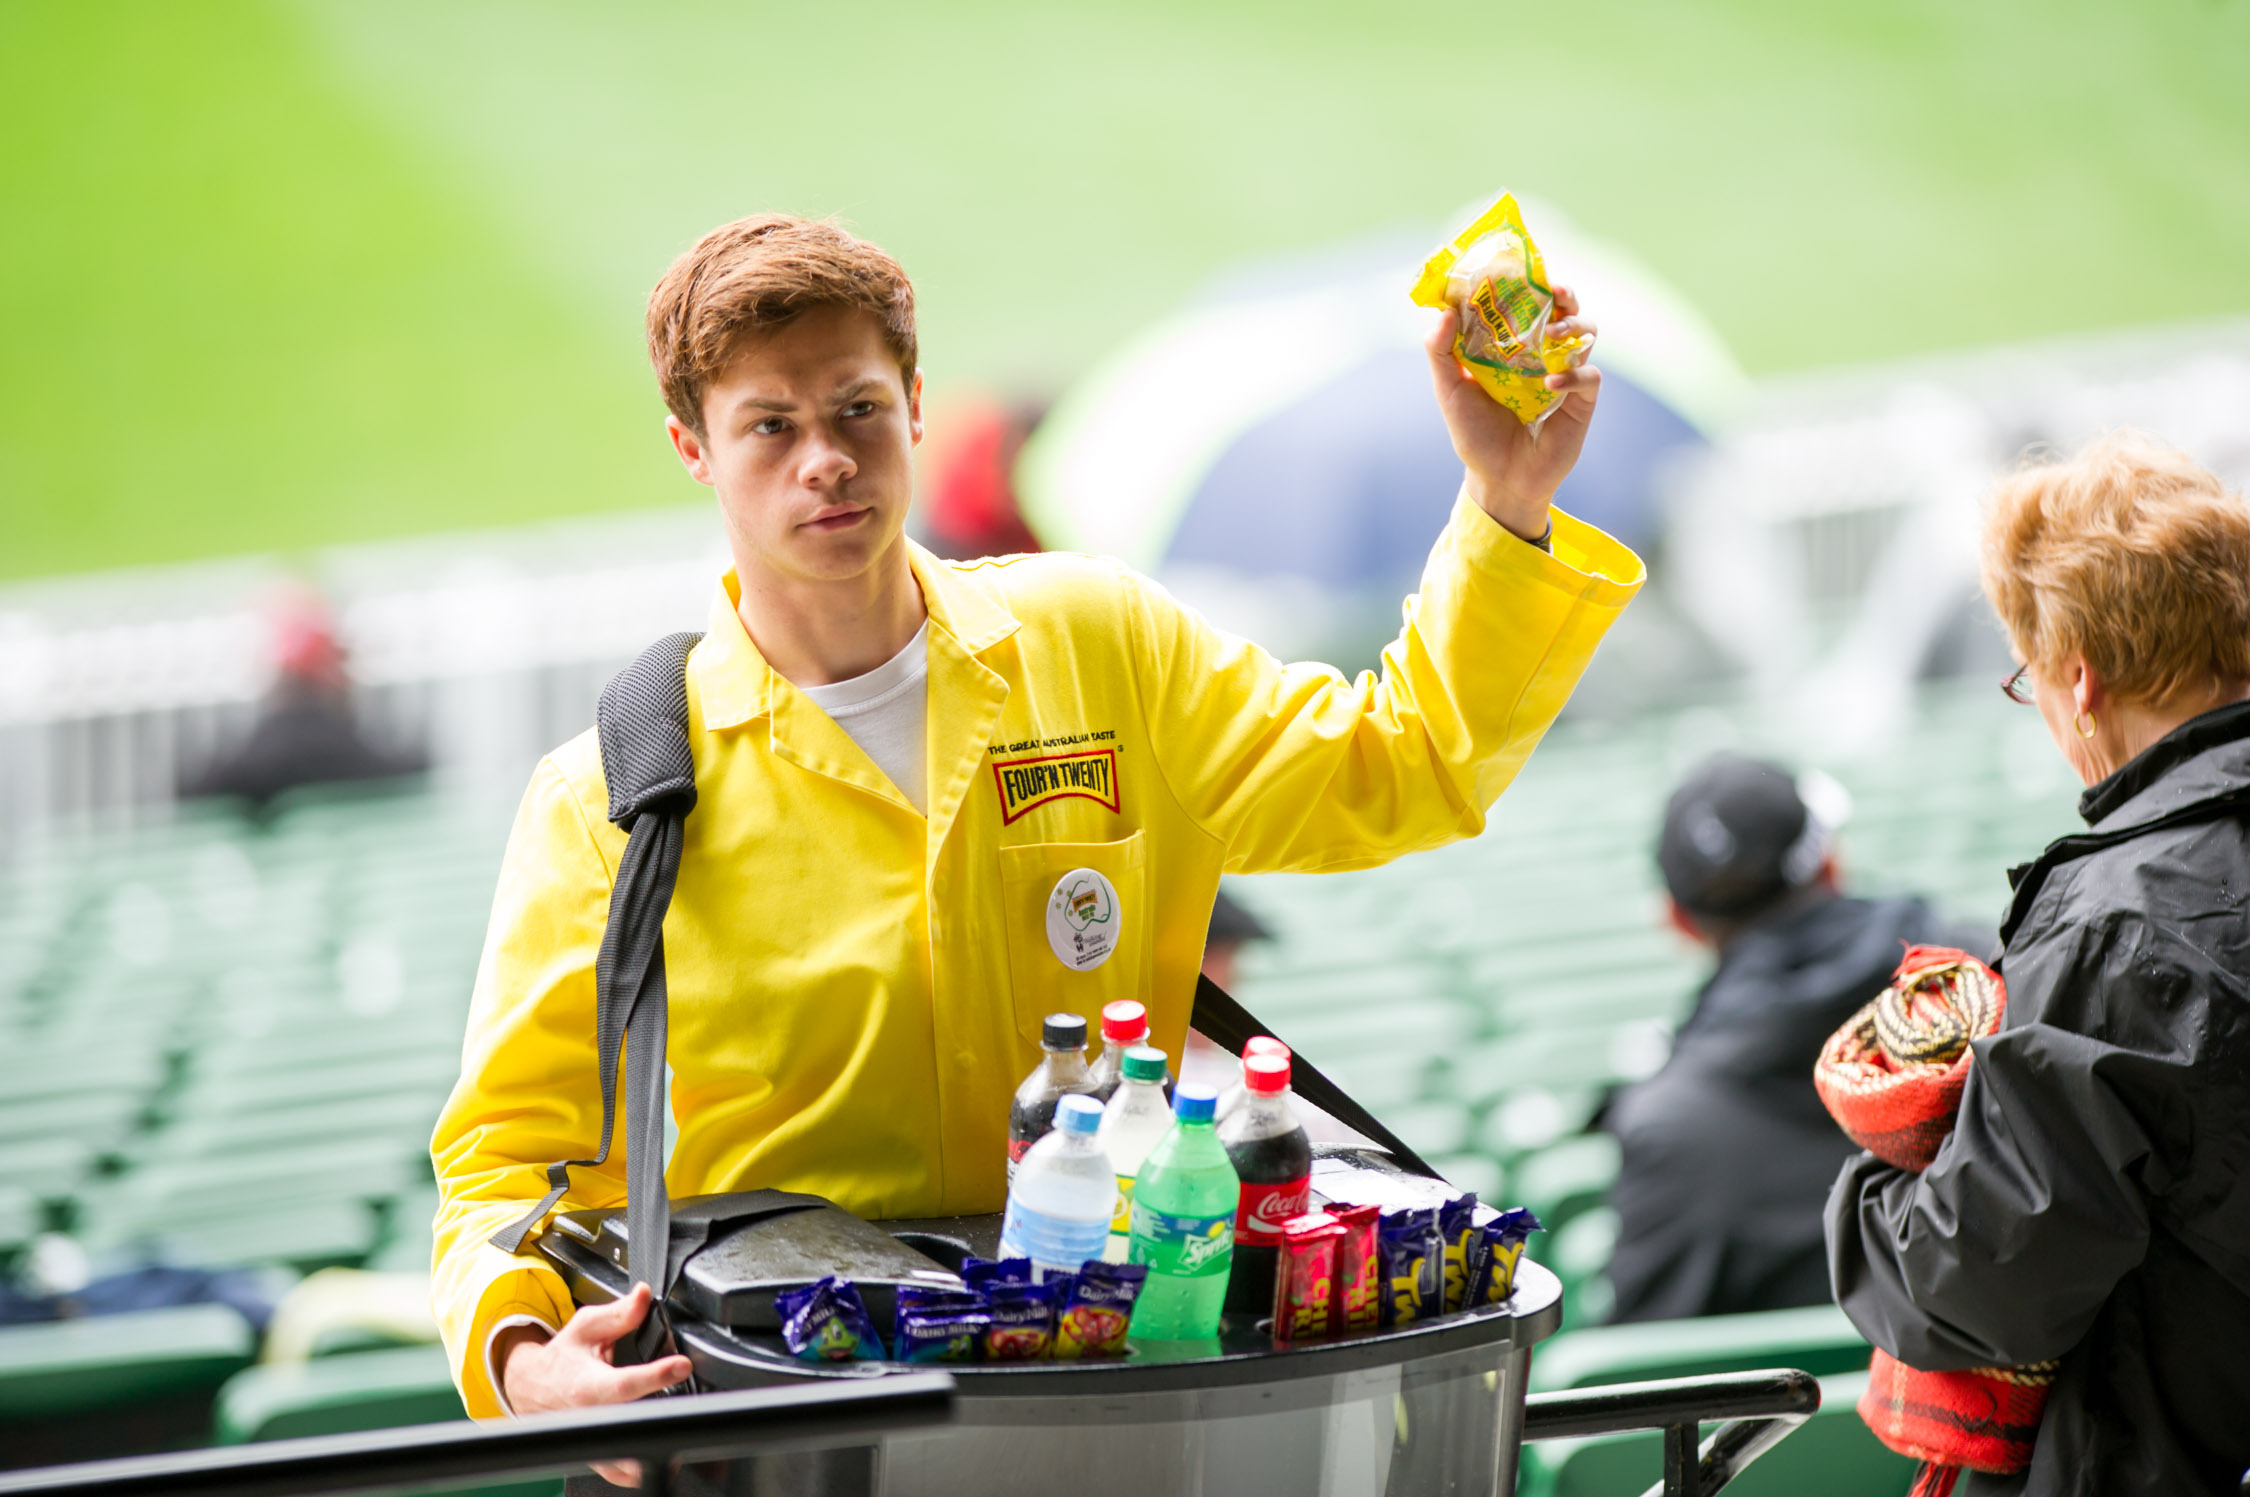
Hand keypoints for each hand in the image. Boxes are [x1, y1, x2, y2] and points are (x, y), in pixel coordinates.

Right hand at [497, 1284, 692, 1487]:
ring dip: (654, 1455)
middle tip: (695, 1410)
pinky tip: (665, 1459)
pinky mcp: (598, 1458)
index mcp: (587, 1385)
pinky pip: (621, 1475)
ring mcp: (593, 1444)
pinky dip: (640, 1472)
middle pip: (629, 1428)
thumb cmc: (562, 1359)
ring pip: (625, 1465)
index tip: (682, 1365)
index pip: (624, 1383)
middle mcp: (591, 1420)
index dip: (654, 1375)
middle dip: (661, 1422)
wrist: (531, 1390)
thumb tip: (643, 1295)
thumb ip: (620, 1314)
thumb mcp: (586, 1328)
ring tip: (684, 1442)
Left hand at [1423, 285, 1601, 540]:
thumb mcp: (1449, 390)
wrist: (1499, 479)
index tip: (1519, 269)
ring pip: (1585, 332)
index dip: (1527, 281)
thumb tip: (1443, 311)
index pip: (1525, 301)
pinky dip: (1573, 375)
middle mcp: (1542, 352)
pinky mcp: (1582, 399)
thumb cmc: (1475, 433)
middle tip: (1555, 291)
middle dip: (1563, 293)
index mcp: (1511, 343)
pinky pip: (1589, 375)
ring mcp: (1565, 372)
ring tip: (1553, 334)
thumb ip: (1440, 351)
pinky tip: (1550, 384)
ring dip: (1573, 326)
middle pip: (1564, 308)